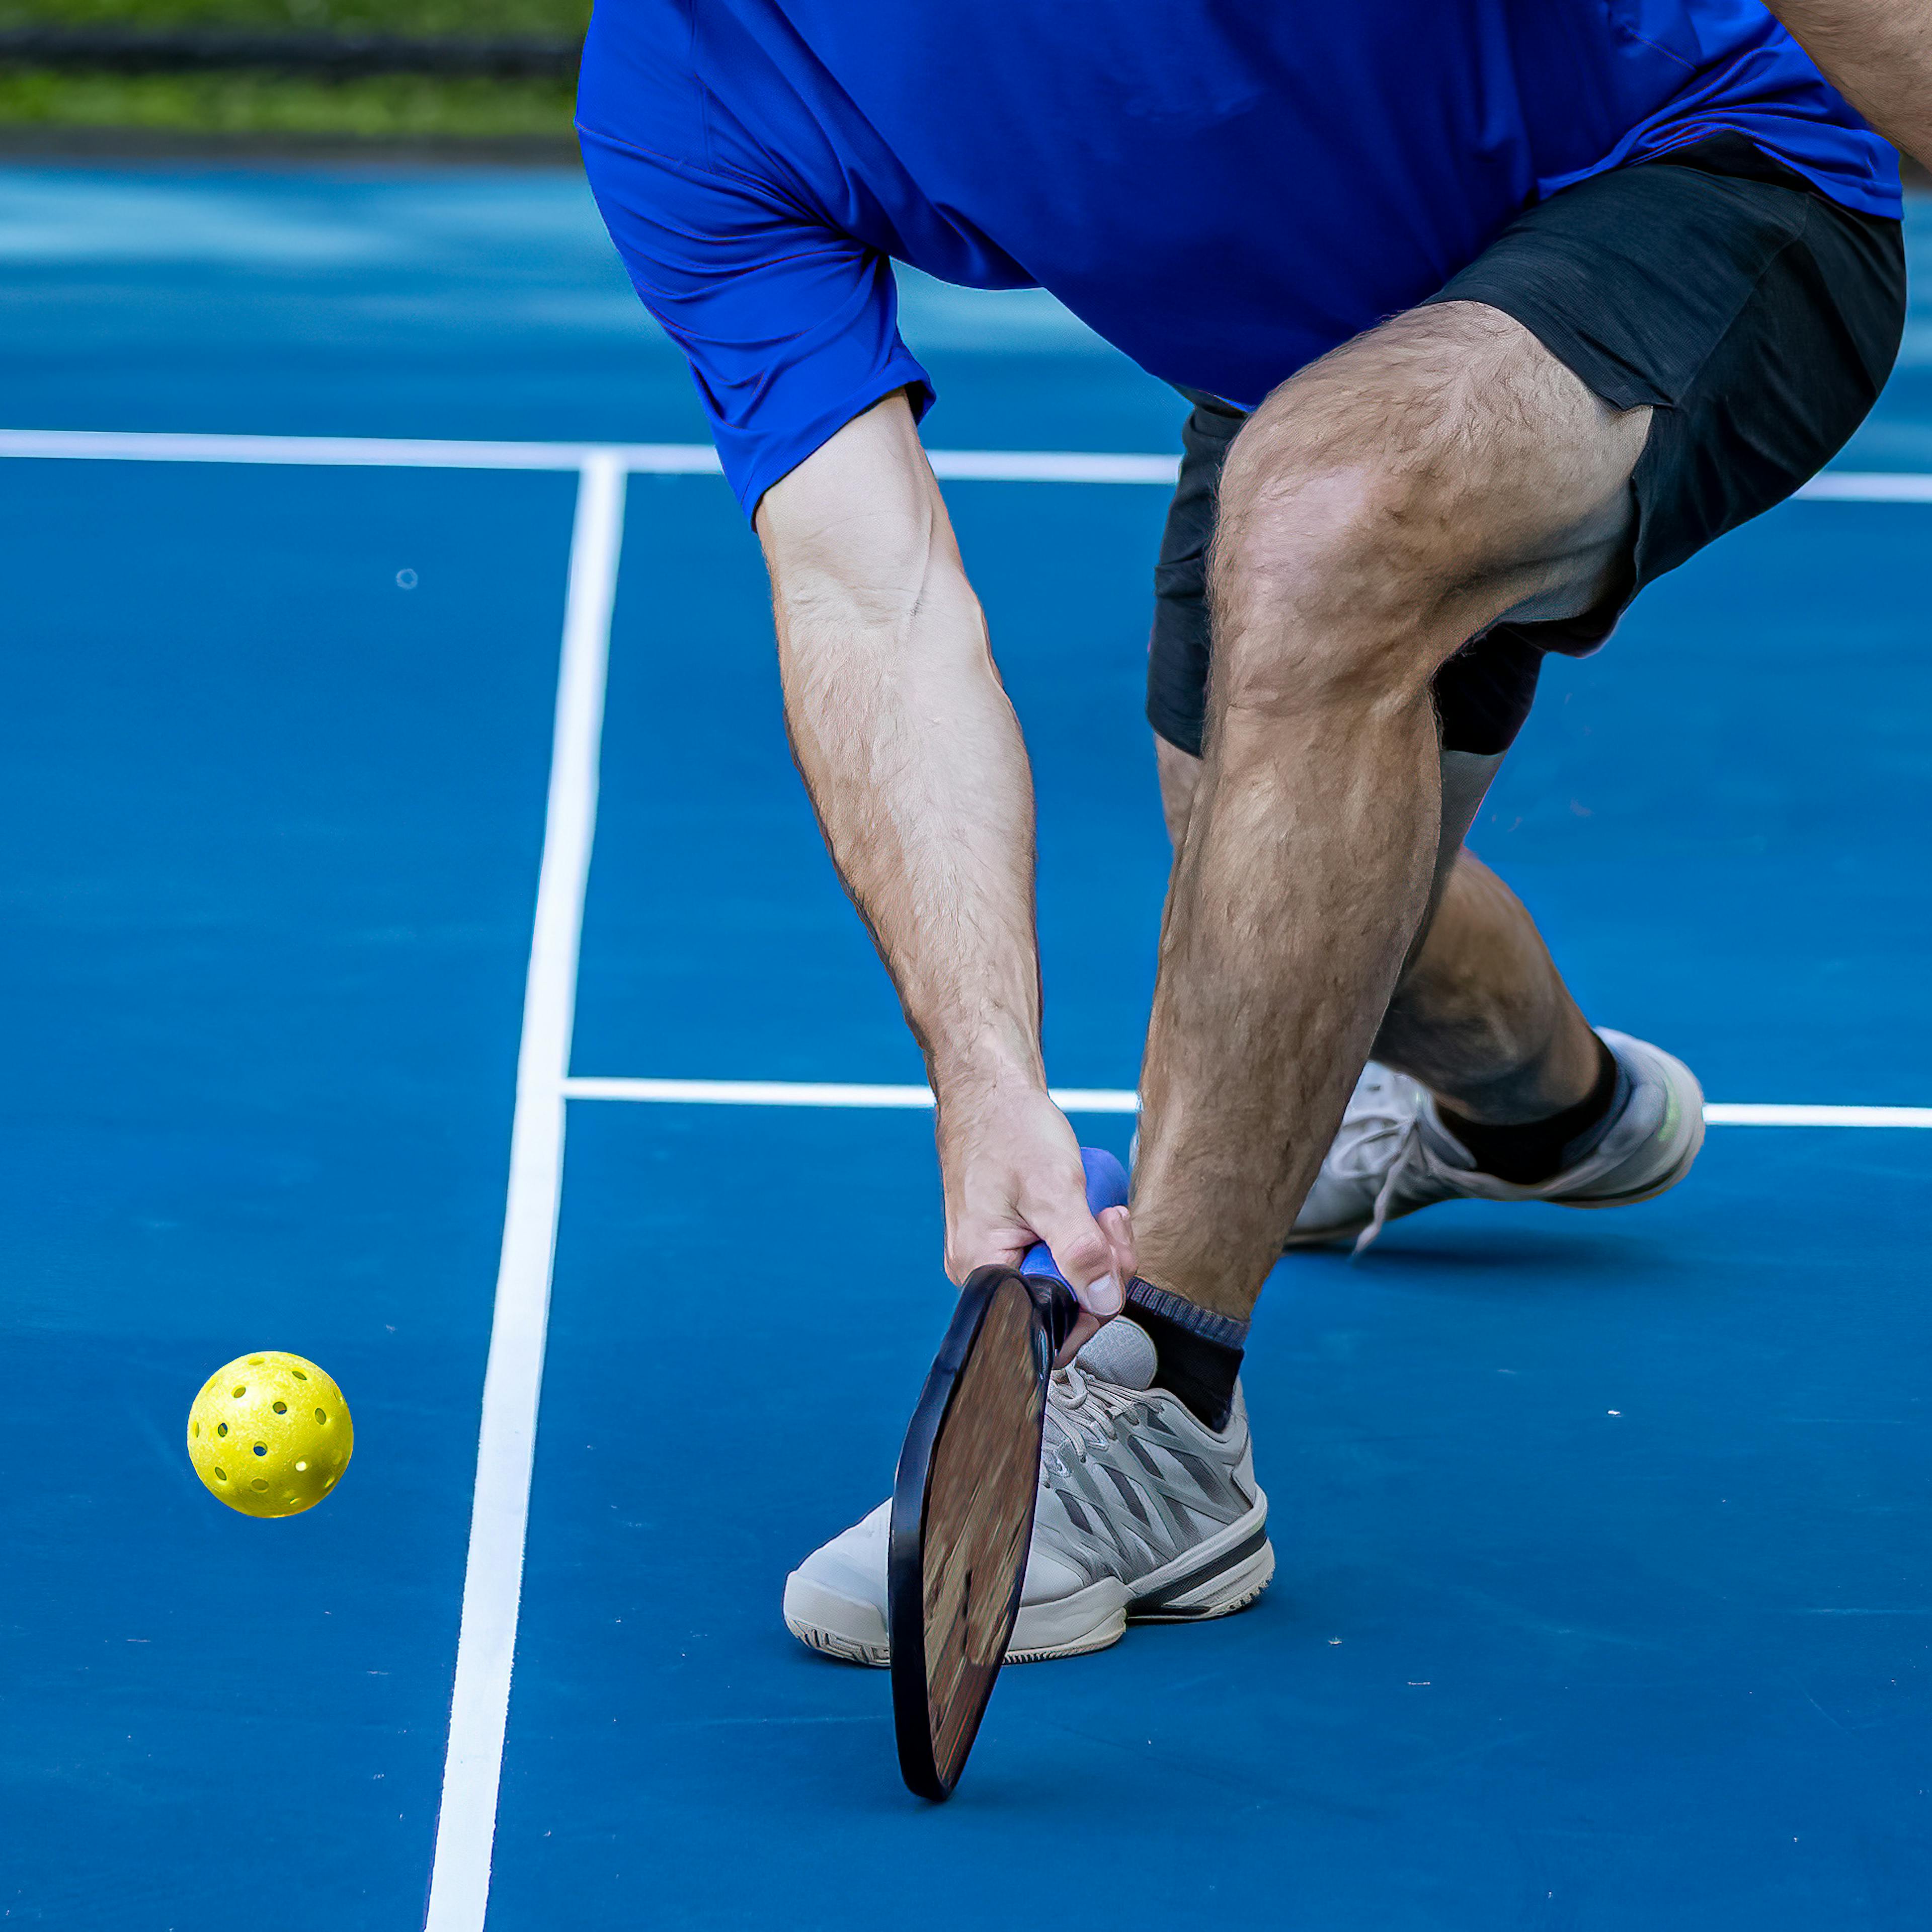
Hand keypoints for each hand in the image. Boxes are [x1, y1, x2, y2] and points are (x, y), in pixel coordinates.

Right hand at [936, 1082, 1135, 1365]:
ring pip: (1068, 1277)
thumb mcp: (1054, 1190)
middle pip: (1063, 1301)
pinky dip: (1083, 1235)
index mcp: (983, 1268)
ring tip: (1099, 1207)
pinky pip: (1060, 1254)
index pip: (1048, 1324)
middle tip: (1107, 1221)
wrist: (991, 1089)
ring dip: (1097, 1247)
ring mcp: (1000, 1253)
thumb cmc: (1007, 1128)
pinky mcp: (1015, 1237)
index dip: (1092, 1303)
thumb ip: (1081, 1251)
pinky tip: (1087, 1206)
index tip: (1109, 1263)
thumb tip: (1105, 1301)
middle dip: (1101, 1267)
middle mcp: (986, 1270)